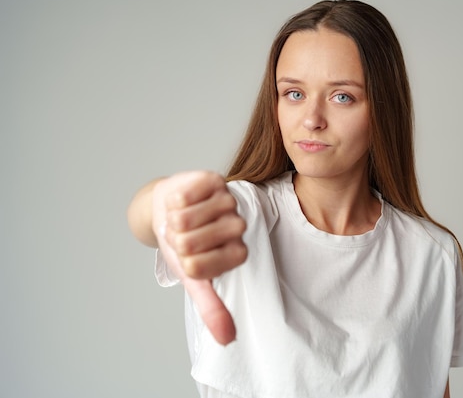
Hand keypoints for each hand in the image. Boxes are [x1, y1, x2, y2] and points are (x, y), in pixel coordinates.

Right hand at [152, 171, 246, 344]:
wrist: (167, 209)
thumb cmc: (182, 244)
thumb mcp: (194, 278)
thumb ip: (212, 307)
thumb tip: (228, 340)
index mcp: (236, 252)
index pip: (199, 267)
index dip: (183, 262)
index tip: (187, 255)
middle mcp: (237, 226)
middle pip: (191, 243)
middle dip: (175, 241)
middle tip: (182, 234)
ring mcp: (227, 201)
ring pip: (186, 220)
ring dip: (173, 220)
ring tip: (180, 217)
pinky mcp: (213, 180)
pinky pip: (183, 197)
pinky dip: (172, 202)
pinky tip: (181, 201)